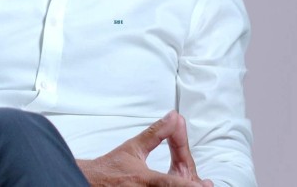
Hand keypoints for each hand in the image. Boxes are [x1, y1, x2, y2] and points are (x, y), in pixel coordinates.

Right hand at [76, 111, 212, 186]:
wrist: (90, 182)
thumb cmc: (111, 168)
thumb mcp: (133, 148)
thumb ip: (157, 133)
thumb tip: (174, 117)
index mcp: (145, 179)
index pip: (170, 183)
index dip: (187, 186)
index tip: (202, 186)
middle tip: (206, 184)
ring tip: (198, 185)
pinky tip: (183, 186)